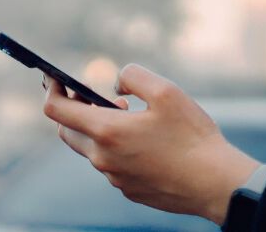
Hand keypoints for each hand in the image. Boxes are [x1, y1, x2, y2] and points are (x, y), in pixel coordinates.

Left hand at [42, 64, 258, 224]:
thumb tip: (116, 87)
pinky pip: (112, 165)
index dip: (51, 89)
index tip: (54, 77)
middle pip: (68, 132)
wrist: (215, 184)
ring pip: (92, 150)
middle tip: (93, 95)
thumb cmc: (192, 137)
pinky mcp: (129, 190)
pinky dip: (117, 148)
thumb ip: (133, 76)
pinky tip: (144, 141)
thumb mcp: (166, 91)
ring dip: (99, 129)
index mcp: (106, 132)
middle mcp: (103, 159)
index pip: (56, 110)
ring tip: (129, 115)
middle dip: (74, 110)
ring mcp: (115, 178)